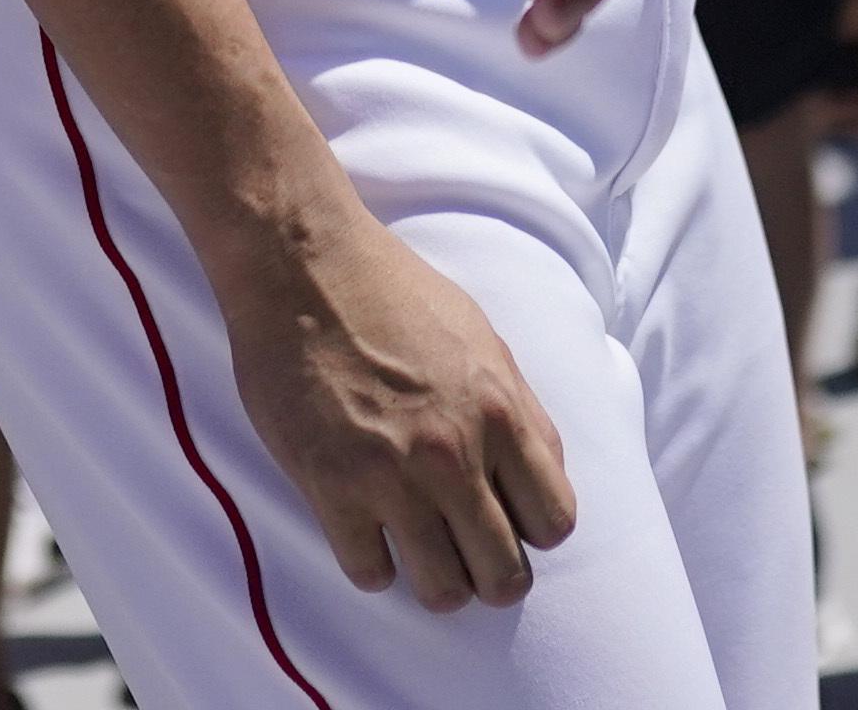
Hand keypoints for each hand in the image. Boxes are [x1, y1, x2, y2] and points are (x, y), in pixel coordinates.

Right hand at [205, 201, 576, 611]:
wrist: (303, 264)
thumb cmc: (393, 292)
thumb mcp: (483, 339)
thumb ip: (521, 412)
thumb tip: (542, 476)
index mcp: (500, 413)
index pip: (555, 523)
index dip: (533, 531)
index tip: (506, 518)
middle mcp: (453, 454)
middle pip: (504, 576)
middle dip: (491, 574)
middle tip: (465, 552)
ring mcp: (391, 476)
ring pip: (442, 592)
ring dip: (435, 580)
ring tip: (418, 550)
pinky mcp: (330, 487)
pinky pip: (370, 573)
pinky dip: (372, 563)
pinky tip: (365, 530)